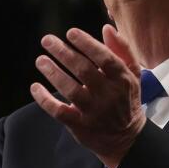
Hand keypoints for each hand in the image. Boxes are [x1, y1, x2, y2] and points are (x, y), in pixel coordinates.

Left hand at [29, 25, 144, 167]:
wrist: (127, 139)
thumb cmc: (126, 99)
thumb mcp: (132, 74)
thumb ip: (122, 50)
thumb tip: (106, 28)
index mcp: (122, 79)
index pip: (105, 58)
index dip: (87, 43)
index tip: (70, 32)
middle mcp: (108, 95)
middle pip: (84, 70)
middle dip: (63, 53)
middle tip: (47, 40)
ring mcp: (94, 112)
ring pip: (70, 90)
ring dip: (53, 73)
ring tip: (40, 60)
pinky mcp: (80, 125)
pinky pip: (59, 112)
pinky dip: (45, 99)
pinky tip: (35, 87)